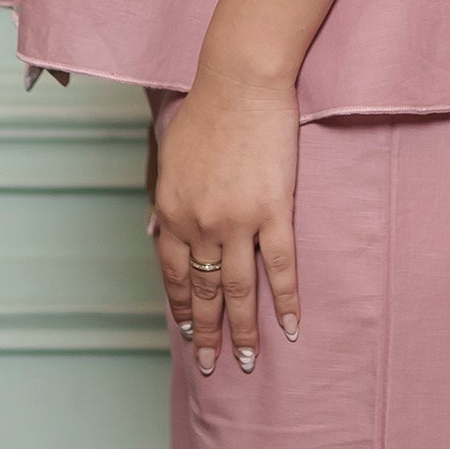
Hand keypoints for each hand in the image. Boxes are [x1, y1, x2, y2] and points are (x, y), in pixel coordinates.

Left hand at [150, 66, 301, 375]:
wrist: (239, 83)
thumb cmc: (205, 112)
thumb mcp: (169, 159)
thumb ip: (165, 199)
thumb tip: (157, 231)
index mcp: (170, 211)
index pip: (173, 274)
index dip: (181, 305)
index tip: (185, 330)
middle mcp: (199, 224)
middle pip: (203, 291)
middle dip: (205, 332)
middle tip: (210, 365)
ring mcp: (237, 222)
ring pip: (239, 290)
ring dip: (242, 331)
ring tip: (247, 361)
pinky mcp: (274, 213)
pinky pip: (282, 268)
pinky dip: (287, 301)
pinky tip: (292, 326)